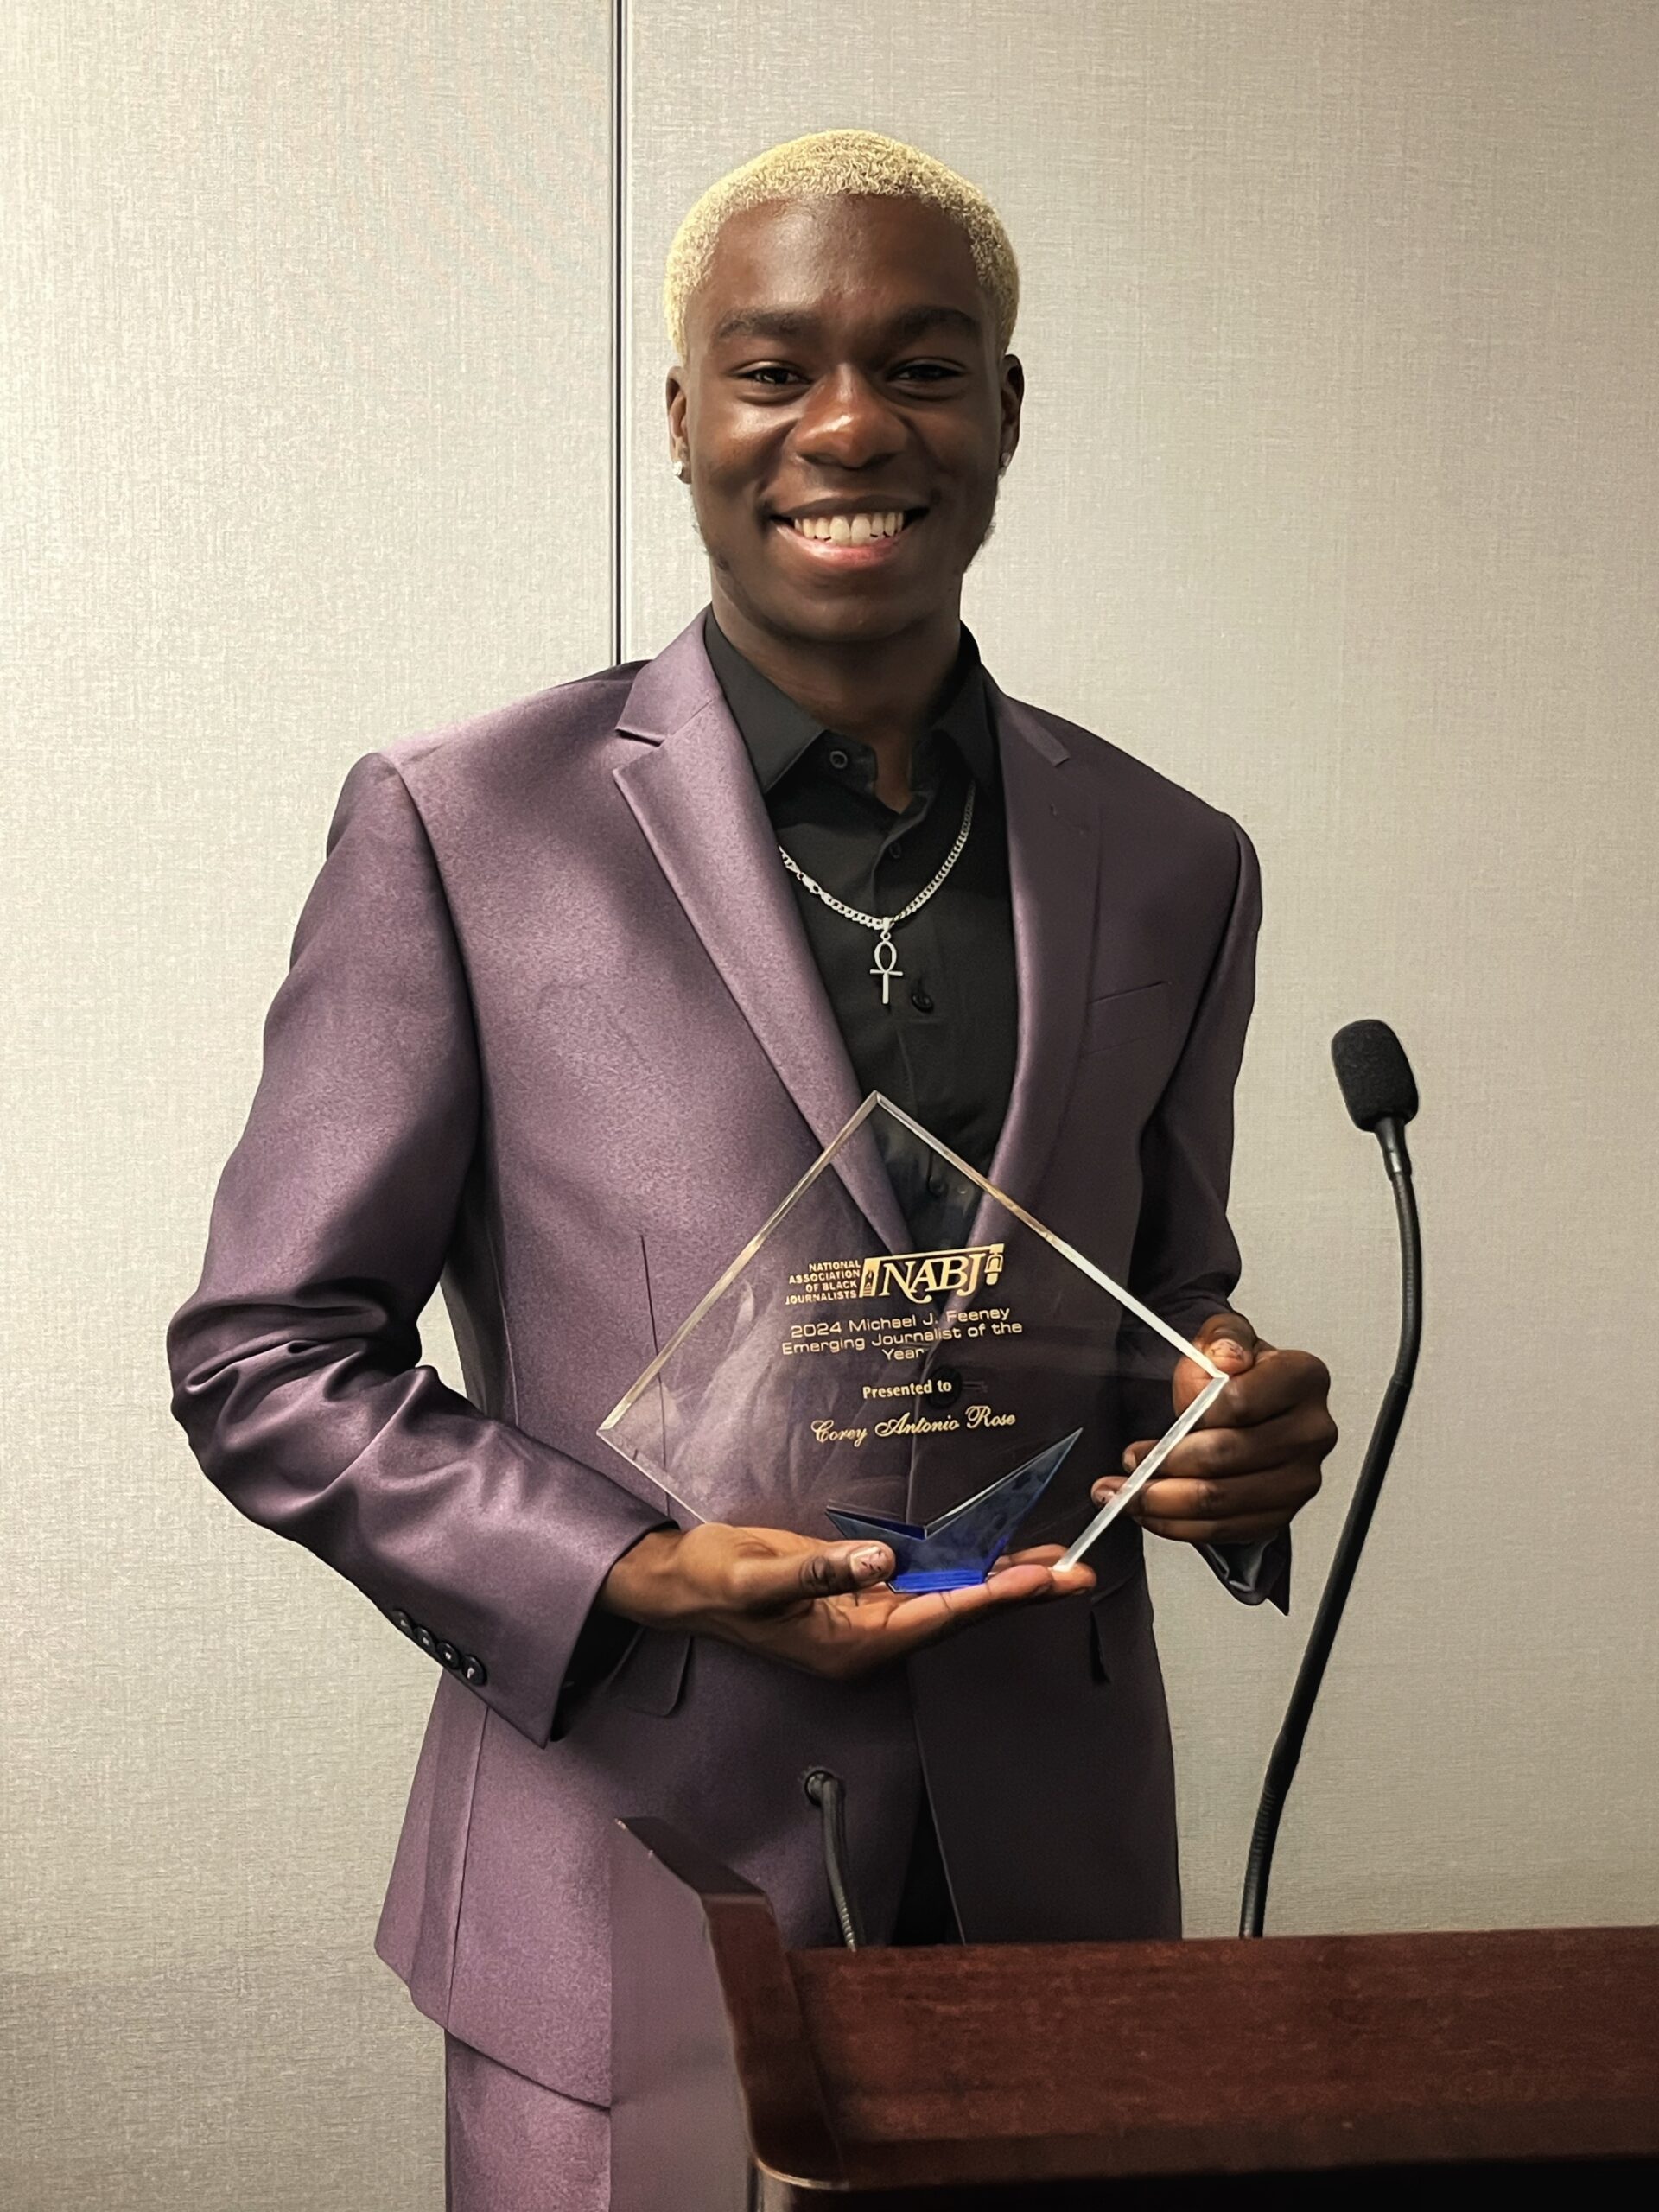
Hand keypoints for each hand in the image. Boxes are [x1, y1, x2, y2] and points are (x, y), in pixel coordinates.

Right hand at [599, 1522, 1095, 1679]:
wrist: (682, 1585)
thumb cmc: (716, 1579)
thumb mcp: (758, 1575)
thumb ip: (818, 1571)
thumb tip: (880, 1560)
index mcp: (853, 1642)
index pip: (940, 1615)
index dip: (994, 1594)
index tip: (1041, 1577)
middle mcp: (871, 1638)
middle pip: (961, 1613)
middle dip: (1020, 1593)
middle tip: (1080, 1573)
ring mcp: (868, 1620)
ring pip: (951, 1600)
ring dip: (1002, 1582)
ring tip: (1058, 1563)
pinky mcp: (861, 1598)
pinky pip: (927, 1588)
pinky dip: (966, 1571)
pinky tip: (996, 1556)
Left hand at [1092, 1313, 1334, 1546]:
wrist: (1249, 1404)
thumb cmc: (1239, 1373)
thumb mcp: (1223, 1336)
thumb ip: (1221, 1338)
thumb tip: (1226, 1358)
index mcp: (1302, 1379)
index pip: (1239, 1403)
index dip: (1194, 1415)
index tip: (1166, 1423)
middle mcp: (1310, 1431)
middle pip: (1227, 1455)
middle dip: (1166, 1463)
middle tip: (1131, 1462)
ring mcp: (1300, 1477)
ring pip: (1221, 1499)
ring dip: (1163, 1501)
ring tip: (1129, 1491)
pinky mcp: (1281, 1513)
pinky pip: (1224, 1530)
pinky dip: (1180, 1525)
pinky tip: (1153, 1512)